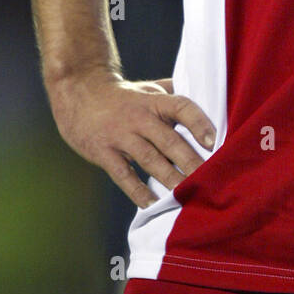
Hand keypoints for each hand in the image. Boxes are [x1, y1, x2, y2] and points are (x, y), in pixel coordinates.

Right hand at [47, 66, 215, 207]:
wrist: (80, 93)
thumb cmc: (125, 96)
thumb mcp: (150, 89)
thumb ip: (176, 96)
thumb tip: (210, 99)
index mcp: (155, 101)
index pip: (181, 107)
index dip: (198, 123)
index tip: (213, 141)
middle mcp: (139, 117)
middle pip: (169, 140)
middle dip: (190, 161)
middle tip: (209, 178)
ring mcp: (120, 135)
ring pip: (150, 159)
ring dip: (170, 179)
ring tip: (187, 195)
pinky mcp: (103, 152)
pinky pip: (123, 175)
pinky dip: (138, 191)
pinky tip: (152, 204)